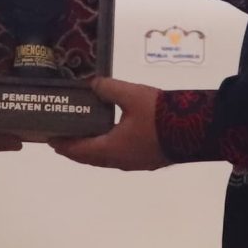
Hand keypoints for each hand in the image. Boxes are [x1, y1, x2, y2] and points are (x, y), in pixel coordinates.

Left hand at [49, 78, 166, 170]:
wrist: (198, 129)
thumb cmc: (160, 115)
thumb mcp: (132, 95)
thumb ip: (108, 89)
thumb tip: (93, 84)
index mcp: (112, 149)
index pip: (79, 151)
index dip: (63, 145)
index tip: (50, 139)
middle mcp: (121, 161)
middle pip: (91, 158)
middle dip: (76, 149)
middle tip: (63, 137)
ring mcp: (136, 163)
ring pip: (107, 159)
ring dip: (93, 150)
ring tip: (86, 135)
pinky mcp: (149, 159)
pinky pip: (120, 156)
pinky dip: (109, 148)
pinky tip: (113, 135)